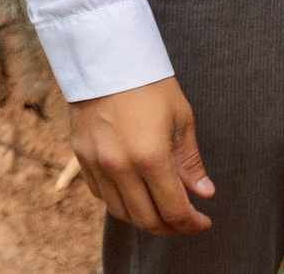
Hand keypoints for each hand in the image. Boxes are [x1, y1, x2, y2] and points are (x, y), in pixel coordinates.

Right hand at [69, 76, 214, 235]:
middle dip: (171, 227)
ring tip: (159, 208)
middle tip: (184, 219)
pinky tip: (133, 191)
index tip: (203, 220)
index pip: (174, 210)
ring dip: (143, 218)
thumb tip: (203, 192)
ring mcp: (97, 163)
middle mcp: (120, 166)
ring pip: (121, 212)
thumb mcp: (180, 118)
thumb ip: (190, 161)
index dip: (192, 224)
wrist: (104, 57)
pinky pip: (100, 194)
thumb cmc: (148, 84)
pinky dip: (119, 201)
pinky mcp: (80, 156)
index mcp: (151, 157)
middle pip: (147, 219)